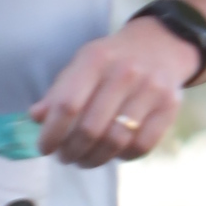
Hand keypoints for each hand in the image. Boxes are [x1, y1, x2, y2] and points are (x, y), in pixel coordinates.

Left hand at [36, 18, 201, 168]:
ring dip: (94, 159)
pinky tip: (112, 153)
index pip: (67, 105)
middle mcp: (126, 72)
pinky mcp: (170, 107)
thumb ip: (59, 91)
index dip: (52, 133)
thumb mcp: (81, 65)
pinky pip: (141, 146)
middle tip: (64, 157)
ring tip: (84, 159)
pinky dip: (122, 157)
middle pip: (90, 129)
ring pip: (116, 142)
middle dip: (71, 151)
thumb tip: (36, 118)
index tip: (45, 148)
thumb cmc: (110, 61)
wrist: (160, 46)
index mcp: (96, 59)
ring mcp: (151, 89)